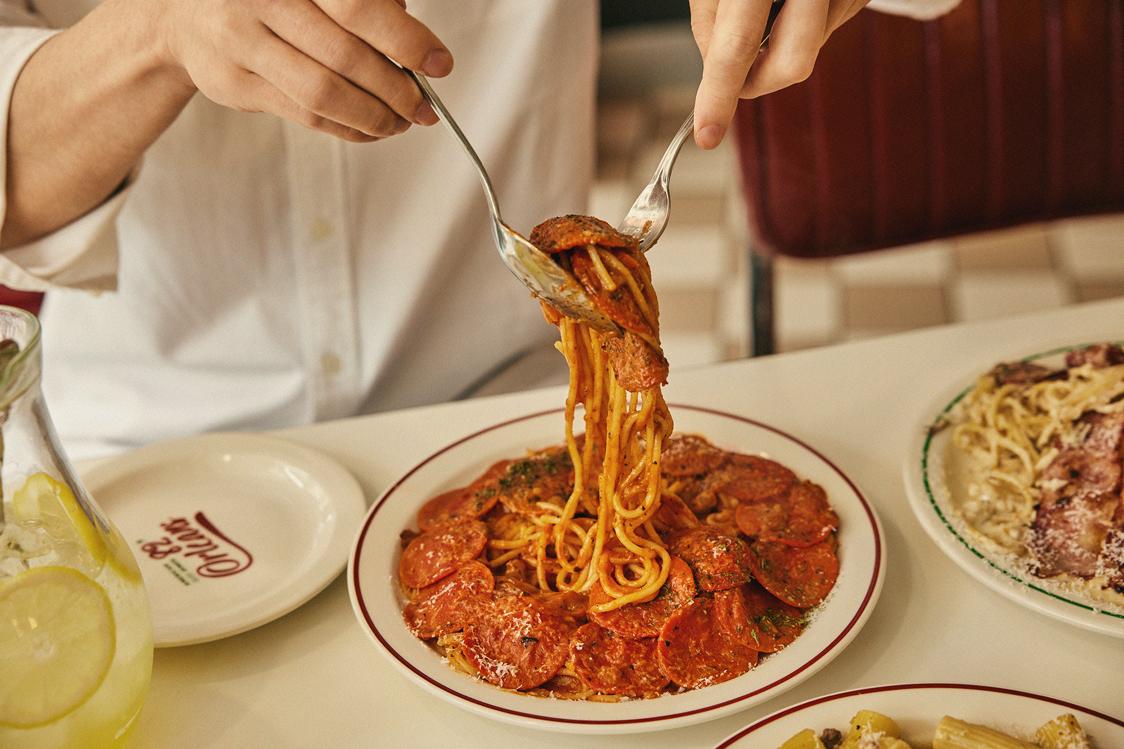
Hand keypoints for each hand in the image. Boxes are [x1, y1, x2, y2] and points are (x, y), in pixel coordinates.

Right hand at [157, 0, 451, 141]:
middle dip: (396, 88)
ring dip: (374, 116)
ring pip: (323, 93)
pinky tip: (371, 128)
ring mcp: (241, 42)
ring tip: (401, 121)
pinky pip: (305, 115)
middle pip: (345, 55)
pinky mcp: (234, 83)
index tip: (438, 64)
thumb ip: (363, 1)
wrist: (186, 13)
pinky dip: (348, 128)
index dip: (406, 39)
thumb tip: (417, 46)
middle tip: (423, 105)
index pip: (358, 5)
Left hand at [689, 0, 868, 148]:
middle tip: (734, 78)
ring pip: (811, 51)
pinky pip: (829, 30)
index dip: (719, 97)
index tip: (707, 135)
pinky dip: (804, 26)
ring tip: (770, 2)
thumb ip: (713, 23)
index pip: (737, 46)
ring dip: (780, 46)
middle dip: (760, 82)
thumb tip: (719, 75)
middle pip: (793, 63)